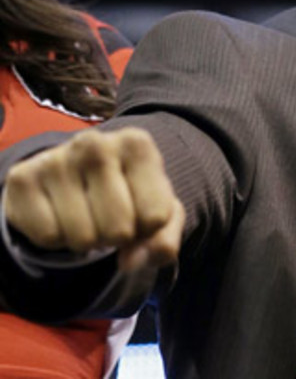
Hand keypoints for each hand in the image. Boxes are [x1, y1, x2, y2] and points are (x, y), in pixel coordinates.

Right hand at [4, 127, 184, 272]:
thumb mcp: (159, 212)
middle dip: (117, 237)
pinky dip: (57, 238)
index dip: (147, 228)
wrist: (75, 174)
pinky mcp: (23, 178)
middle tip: (109, 217)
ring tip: (86, 215)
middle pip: (119, 230)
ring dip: (87, 240)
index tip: (139, 211)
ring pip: (82, 238)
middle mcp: (95, 143)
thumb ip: (163, 241)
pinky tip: (60, 214)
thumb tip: (131, 262)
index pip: (155, 218)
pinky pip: (48, 237)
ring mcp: (56, 159)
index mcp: (137, 145)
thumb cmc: (127, 193)